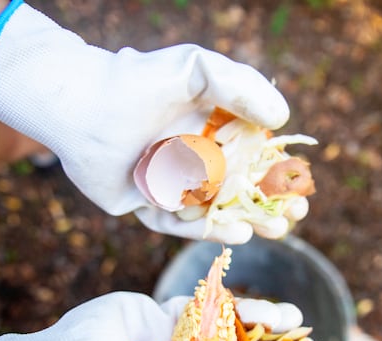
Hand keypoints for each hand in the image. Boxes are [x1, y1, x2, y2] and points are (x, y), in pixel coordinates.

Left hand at [0, 1, 288, 242]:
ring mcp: (169, 185)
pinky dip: (205, 229)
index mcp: (210, 130)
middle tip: (293, 216)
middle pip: (240, 190)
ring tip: (275, 230)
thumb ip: (240, 86)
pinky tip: (235, 231)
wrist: (79, 104)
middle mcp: (192, 159)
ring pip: (214, 211)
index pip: (254, 158)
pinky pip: (177, 224)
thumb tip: (281, 116)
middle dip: (270, 205)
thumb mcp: (196, 69)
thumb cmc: (139, 81)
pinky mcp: (145, 204)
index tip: (302, 188)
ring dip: (247, 222)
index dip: (279, 175)